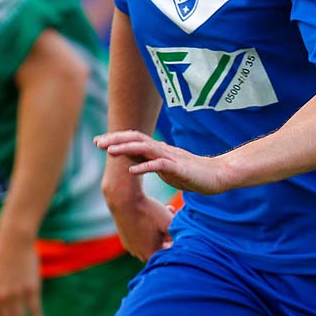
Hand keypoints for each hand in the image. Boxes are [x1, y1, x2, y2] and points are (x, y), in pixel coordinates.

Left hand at [96, 130, 234, 195]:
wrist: (217, 176)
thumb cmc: (193, 174)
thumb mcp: (168, 168)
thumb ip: (153, 163)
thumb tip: (136, 161)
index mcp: (159, 150)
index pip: (134, 140)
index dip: (116, 139)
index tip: (99, 142)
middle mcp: (162, 150)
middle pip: (136, 139)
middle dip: (115, 140)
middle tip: (97, 142)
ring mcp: (171, 158)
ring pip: (144, 149)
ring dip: (126, 149)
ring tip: (109, 151)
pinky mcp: (179, 168)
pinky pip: (159, 165)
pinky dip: (144, 167)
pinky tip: (131, 171)